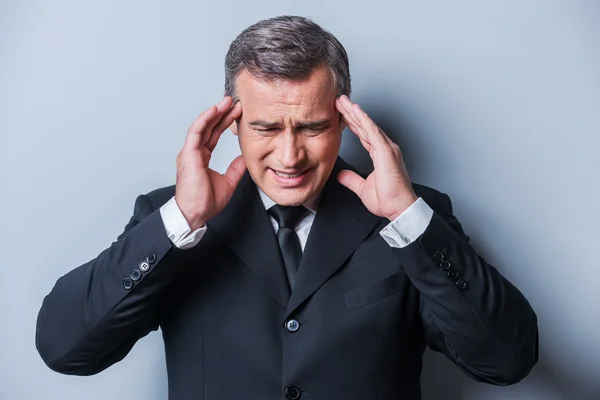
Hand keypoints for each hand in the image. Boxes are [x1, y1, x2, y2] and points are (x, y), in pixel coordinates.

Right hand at [175, 96, 245, 229]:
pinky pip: (196, 132)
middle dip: (221, 113)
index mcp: (201, 157)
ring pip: (202, 126)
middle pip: (209, 127)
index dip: (225, 122)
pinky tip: (214, 110)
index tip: (237, 113)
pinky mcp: (188, 154)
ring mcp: (190, 152)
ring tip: (226, 102)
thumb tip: (245, 158)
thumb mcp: (228, 182)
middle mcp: (194, 152)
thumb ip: (236, 168)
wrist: (194, 213)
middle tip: (234, 102)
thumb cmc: (205, 202)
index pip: (214, 134)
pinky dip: (204, 119)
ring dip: (214, 112)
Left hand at [335, 95, 417, 220]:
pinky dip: (364, 121)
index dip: (351, 123)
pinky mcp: (386, 152)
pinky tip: (355, 111)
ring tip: (343, 101)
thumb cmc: (387, 200)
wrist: (399, 209)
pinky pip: (373, 132)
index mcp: (380, 154)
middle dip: (351, 113)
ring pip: (368, 125)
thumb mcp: (362, 188)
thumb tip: (341, 175)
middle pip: (364, 126)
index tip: (340, 114)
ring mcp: (387, 148)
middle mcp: (384, 148)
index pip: (362, 134)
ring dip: (355, 112)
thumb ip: (352, 179)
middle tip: (339, 101)